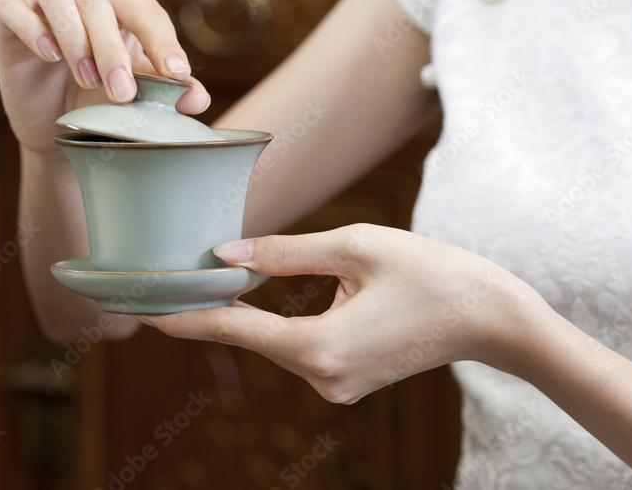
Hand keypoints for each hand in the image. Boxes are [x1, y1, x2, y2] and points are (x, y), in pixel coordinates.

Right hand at [0, 0, 209, 153]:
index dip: (162, 43)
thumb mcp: (139, 96)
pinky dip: (31, 27)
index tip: (176, 75)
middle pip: (99, 2)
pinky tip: (48, 55)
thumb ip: (170, 94)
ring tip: (88, 79)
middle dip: (113, 50)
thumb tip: (197, 98)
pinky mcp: (7, 18)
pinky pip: (11, 6)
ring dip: (76, 39)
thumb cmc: (103, 94)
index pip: (147, 11)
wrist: (54, 120)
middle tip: (123, 93)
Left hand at [137, 224, 541, 403]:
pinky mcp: (351, 380)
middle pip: (253, 336)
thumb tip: (227, 255)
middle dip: (214, 307)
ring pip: (279, 341)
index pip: (233, 329)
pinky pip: (304, 347)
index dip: (182, 315)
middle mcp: (323, 377)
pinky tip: (276, 295)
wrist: (492, 318)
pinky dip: (285, 322)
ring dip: (254, 312)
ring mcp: (338, 385)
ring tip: (216, 281)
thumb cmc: (433, 273)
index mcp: (320, 346)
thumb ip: (284, 251)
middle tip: (170, 276)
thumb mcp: (357, 246)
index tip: (139, 308)